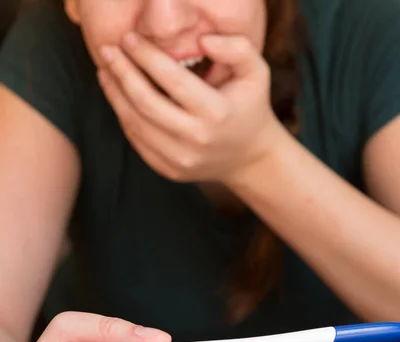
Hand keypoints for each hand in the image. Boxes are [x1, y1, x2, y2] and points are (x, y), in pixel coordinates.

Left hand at [97, 32, 281, 183]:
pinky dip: (124, 117)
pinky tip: (118, 96)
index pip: (172, 79)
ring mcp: (181, 159)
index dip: (146, 56)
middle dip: (122, 73)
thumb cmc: (248, 107)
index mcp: (216, 113)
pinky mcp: (170, 170)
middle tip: (108, 51)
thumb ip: (236, 48)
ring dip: (115, 95)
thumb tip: (202, 40)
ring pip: (136, 124)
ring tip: (106, 71)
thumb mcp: (256, 72)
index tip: (129, 38)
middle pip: (146, 103)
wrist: (249, 157)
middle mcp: (196, 139)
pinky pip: (138, 142)